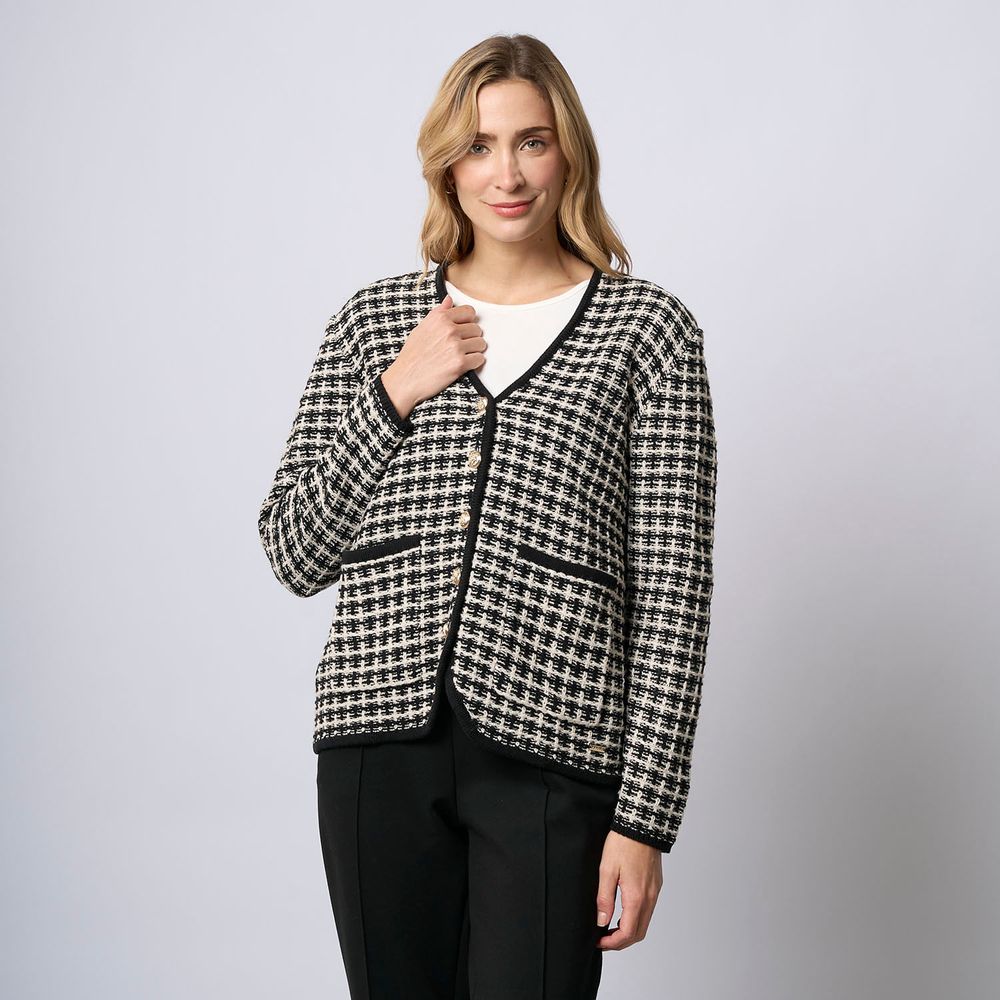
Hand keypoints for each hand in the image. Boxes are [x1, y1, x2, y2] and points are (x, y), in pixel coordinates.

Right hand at [380, 294, 485, 419]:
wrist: (405, 379)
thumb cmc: (412, 355)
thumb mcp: (421, 328)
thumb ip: (438, 313)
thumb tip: (449, 300)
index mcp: (440, 318)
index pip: (470, 311)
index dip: (468, 322)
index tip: (463, 330)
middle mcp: (448, 329)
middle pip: (477, 329)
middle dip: (471, 338)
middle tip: (460, 347)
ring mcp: (455, 346)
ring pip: (481, 344)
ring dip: (474, 351)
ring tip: (461, 356)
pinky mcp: (460, 363)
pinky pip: (479, 359)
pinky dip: (474, 363)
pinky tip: (463, 365)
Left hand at [595, 830, 662, 949]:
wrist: (642, 825)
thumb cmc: (623, 844)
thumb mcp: (606, 870)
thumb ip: (604, 898)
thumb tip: (601, 921)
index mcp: (636, 897)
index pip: (627, 933)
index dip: (612, 943)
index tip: (599, 942)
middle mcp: (649, 898)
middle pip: (638, 933)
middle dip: (620, 942)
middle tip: (603, 940)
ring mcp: (655, 892)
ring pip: (644, 923)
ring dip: (629, 931)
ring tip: (610, 928)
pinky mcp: (656, 885)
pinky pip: (648, 911)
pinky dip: (636, 919)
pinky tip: (623, 913)